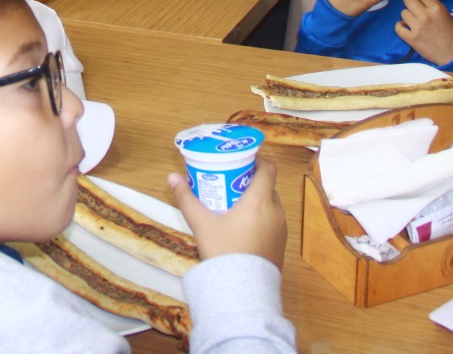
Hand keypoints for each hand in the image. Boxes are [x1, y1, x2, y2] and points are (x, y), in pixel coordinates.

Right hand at [168, 161, 285, 265]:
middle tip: (230, 182)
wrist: (242, 291)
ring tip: (234, 204)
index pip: (268, 168)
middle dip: (250, 181)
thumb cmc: (224, 252)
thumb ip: (186, 199)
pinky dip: (261, 217)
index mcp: (260, 200)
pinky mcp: (280, 245)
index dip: (257, 160)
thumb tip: (172, 177)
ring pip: (270, 205)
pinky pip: (272, 222)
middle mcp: (276, 212)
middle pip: (267, 186)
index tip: (241, 161)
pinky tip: (243, 226)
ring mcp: (281, 230)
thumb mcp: (202, 223)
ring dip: (257, 200)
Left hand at [395, 0, 452, 66]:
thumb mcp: (447, 15)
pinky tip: (405, 28)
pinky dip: (400, 27)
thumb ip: (434, 7)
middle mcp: (426, 15)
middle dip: (408, 1)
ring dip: (406, 16)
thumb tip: (420, 2)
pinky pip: (398, 27)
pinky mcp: (412, 38)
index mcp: (437, 8)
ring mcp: (418, 26)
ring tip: (411, 21)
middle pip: (408, 0)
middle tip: (409, 6)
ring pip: (403, 13)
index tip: (419, 2)